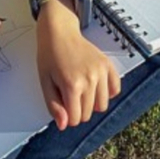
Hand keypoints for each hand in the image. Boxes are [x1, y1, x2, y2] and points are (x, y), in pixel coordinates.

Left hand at [36, 0, 120, 129]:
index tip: (63, 107)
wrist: (60, 33)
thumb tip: (64, 125)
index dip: (67, 117)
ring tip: (81, 91)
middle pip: (88, 114)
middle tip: (69, 95)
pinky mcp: (108, 66)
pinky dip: (106, 93)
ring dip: (91, 104)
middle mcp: (90, 79)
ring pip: (102, 105)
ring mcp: (101, 72)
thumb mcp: (45, 82)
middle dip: (78, 110)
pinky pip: (115, 90)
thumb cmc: (50, 55)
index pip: (75, 119)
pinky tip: (95, 87)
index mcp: (72, 85)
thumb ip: (54, 106)